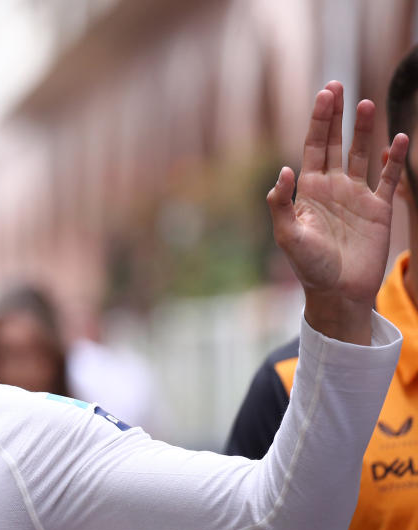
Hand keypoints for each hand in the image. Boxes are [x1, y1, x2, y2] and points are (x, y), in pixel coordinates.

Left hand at [269, 81, 408, 343]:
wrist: (338, 292)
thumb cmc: (309, 267)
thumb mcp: (287, 236)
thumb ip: (281, 204)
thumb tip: (283, 170)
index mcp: (309, 190)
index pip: (312, 146)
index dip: (318, 120)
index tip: (324, 95)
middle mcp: (332, 187)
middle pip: (334, 143)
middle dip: (335, 116)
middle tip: (337, 86)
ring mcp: (357, 196)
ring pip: (362, 154)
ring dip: (364, 130)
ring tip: (366, 104)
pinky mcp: (379, 209)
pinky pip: (389, 178)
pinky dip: (395, 159)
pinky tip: (399, 138)